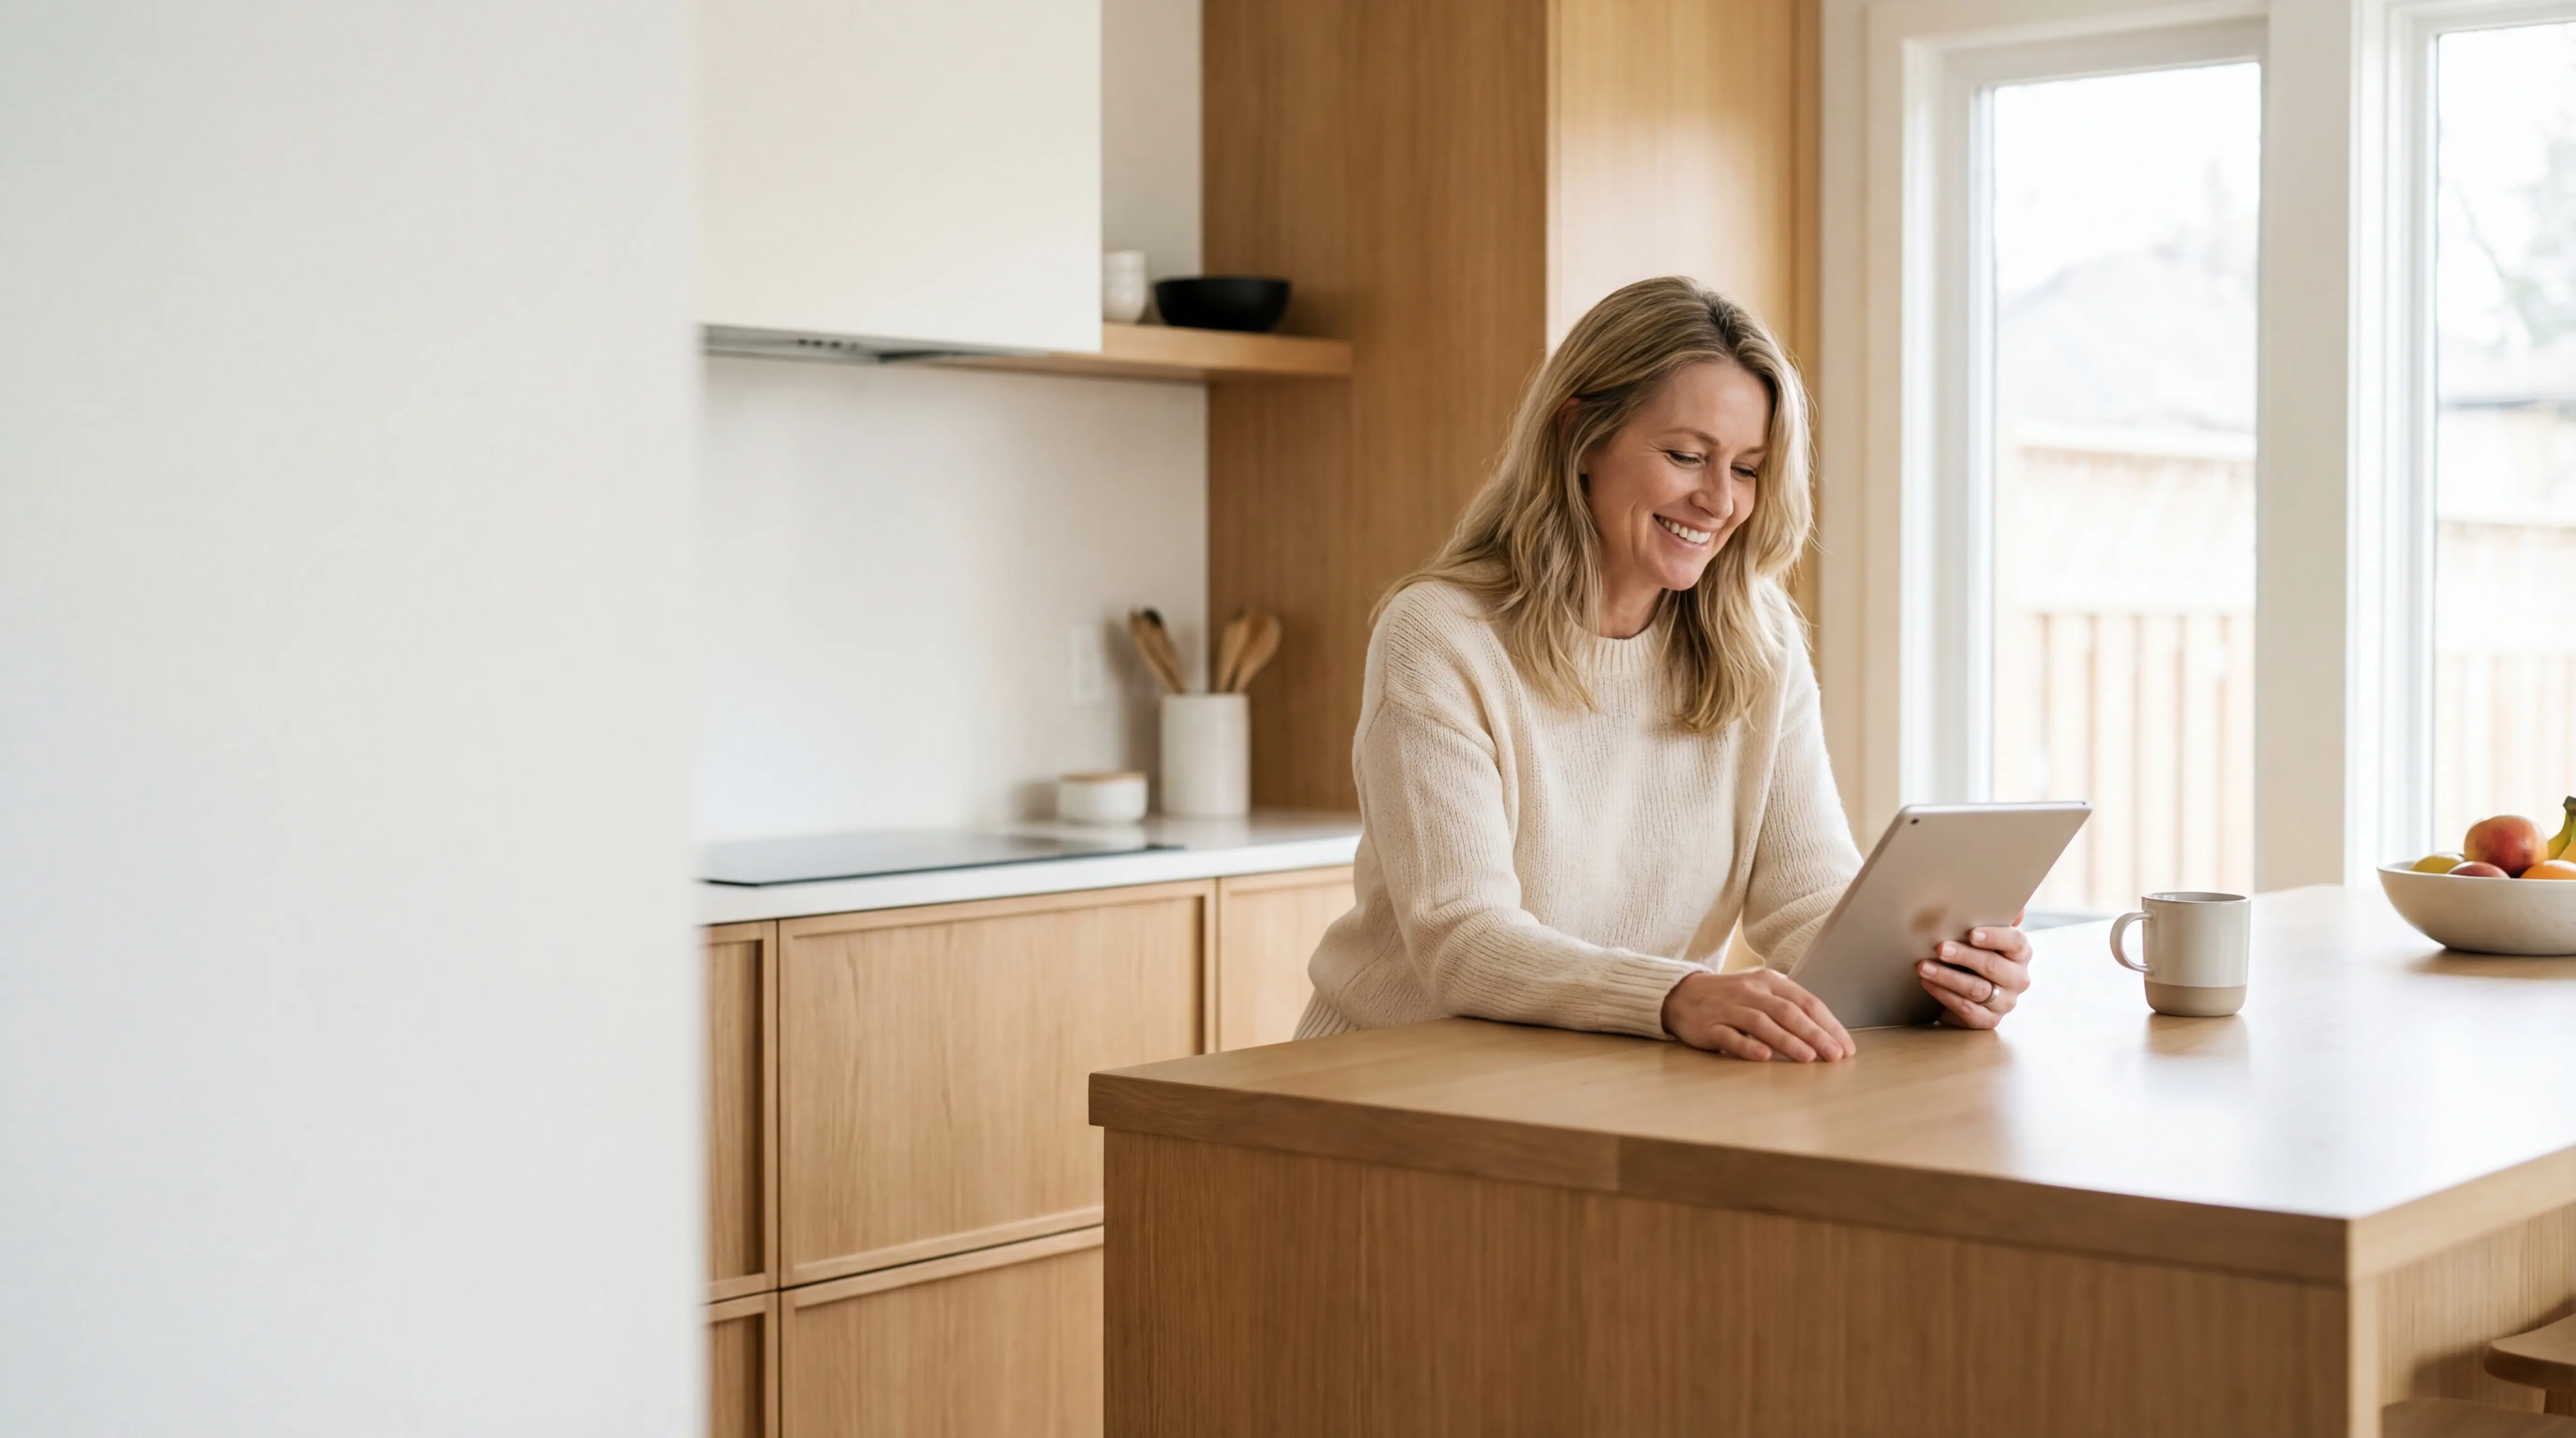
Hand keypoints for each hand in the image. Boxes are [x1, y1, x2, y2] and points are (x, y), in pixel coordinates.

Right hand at [1661, 968, 1854, 1061]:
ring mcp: (1728, 1007)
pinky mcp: (1708, 1026)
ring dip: (1787, 1041)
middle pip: (1787, 1011)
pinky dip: (1748, 1046)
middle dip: (1815, 1034)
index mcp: (1769, 980)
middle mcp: (1750, 990)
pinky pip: (1730, 1036)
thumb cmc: (1731, 998)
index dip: (1828, 1024)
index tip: (1846, 1047)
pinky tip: (1764, 1057)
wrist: (1681, 995)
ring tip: (1809, 1058)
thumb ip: (1789, 1008)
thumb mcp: (1762, 992)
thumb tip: (1827, 1035)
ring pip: (1761, 1022)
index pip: (1806, 1001)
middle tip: (1835, 1055)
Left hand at [1916, 923, 2033, 1028]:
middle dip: (1964, 956)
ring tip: (1924, 966)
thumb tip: (2011, 905)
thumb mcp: (1979, 937)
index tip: (1971, 934)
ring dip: (1947, 977)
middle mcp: (2017, 978)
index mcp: (2020, 953)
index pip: (2015, 942)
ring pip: (1977, 989)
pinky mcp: (1989, 1020)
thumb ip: (1991, 917)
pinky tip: (1928, 984)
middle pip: (1993, 966)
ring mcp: (2006, 1002)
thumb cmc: (1972, 956)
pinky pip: (1967, 1009)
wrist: (1963, 990)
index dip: (1994, 937)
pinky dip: (1945, 995)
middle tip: (1940, 948)